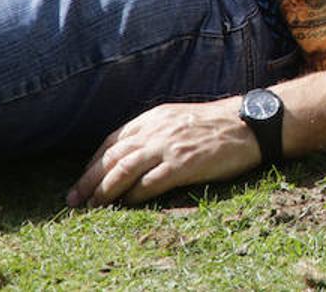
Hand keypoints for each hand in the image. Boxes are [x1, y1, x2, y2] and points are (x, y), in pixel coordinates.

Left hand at [66, 98, 260, 206]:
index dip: (93, 162)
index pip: (113, 141)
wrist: (250, 123)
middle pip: (112, 157)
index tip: (82, 180)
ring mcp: (169, 146)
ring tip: (94, 207)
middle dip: (89, 180)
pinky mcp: (183, 164)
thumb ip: (156, 130)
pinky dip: (133, 196)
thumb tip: (133, 152)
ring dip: (105, 191)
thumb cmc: (217, 124)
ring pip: (123, 171)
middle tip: (75, 199)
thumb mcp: (180, 118)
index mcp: (154, 118)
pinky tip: (125, 206)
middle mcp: (156, 130)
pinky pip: (149, 183)